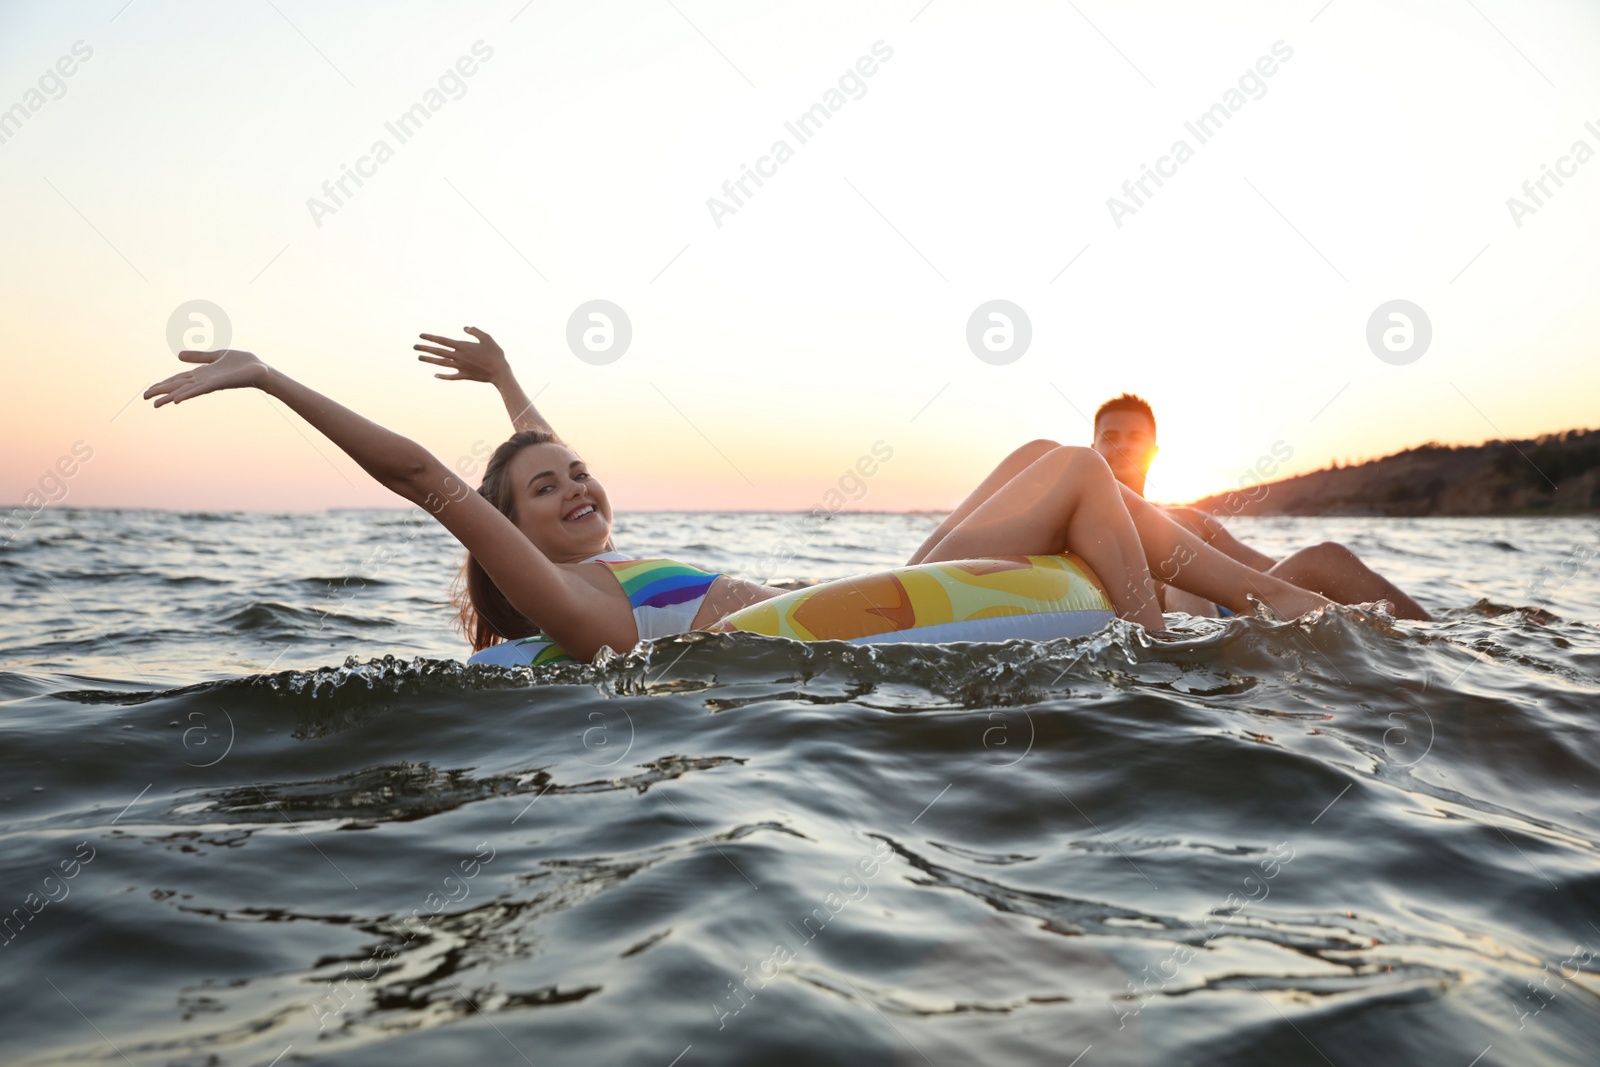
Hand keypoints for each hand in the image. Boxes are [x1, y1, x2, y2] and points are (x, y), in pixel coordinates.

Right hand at [144, 350, 269, 407]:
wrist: (261, 370)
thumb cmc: (243, 364)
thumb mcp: (217, 355)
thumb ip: (199, 356)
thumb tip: (178, 355)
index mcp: (202, 374)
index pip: (178, 379)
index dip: (163, 383)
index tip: (149, 389)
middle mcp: (203, 380)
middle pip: (177, 386)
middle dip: (161, 391)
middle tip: (145, 398)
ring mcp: (209, 383)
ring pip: (184, 390)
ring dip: (169, 396)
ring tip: (156, 404)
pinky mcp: (217, 384)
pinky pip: (199, 390)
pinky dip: (187, 394)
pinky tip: (176, 400)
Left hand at [414, 327, 507, 382]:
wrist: (500, 373)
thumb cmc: (495, 354)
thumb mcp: (487, 338)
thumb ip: (475, 331)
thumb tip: (465, 327)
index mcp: (463, 347)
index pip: (443, 340)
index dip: (431, 337)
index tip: (421, 336)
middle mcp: (458, 357)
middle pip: (439, 352)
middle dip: (426, 348)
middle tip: (414, 347)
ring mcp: (460, 367)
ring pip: (441, 363)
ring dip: (430, 360)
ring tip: (420, 358)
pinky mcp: (465, 376)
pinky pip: (451, 376)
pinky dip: (442, 376)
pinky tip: (435, 375)